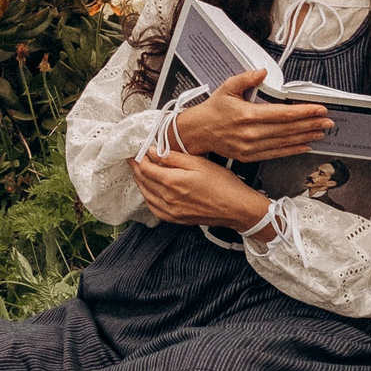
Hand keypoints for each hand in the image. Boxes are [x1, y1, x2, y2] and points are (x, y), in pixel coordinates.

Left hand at [129, 149, 274, 236]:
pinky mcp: (175, 219)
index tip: (135, 151)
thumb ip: (173, 157)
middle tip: (133, 159)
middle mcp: (168, 199)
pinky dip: (147, 197)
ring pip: (145, 194)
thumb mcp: (198, 163)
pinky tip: (150, 190)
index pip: (145, 168)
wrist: (236, 208)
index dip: (138, 158)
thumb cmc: (222, 184)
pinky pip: (153, 208)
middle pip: (142, 181)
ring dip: (140, 182)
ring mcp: (171, 211)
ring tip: (140, 171)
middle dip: (136, 168)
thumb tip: (152, 151)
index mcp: (173, 182)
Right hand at [171, 70, 333, 162]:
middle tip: (328, 122)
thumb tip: (263, 71)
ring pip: (285, 143)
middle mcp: (251, 133)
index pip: (283, 114)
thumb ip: (246, 78)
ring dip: (305, 137)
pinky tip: (304, 146)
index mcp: (248, 115)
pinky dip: (292, 150)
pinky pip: (276, 154)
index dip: (304, 112)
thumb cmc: (213, 109)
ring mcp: (251, 147)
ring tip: (320, 133)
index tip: (319, 109)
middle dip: (311, 124)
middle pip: (288, 129)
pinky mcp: (249, 156)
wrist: (197, 132)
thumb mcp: (227, 87)